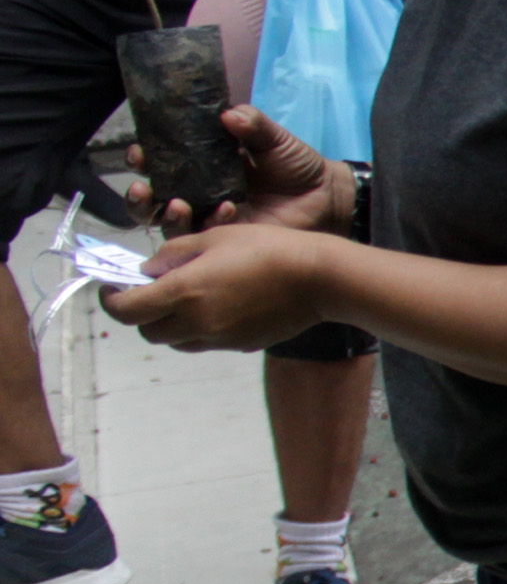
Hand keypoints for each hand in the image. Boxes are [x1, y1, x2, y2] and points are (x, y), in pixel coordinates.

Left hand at [100, 224, 334, 352]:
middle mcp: (196, 322)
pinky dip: (200, 329)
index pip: (126, 310)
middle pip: (148, 333)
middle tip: (151, 293)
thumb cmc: (267, 248)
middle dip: (141, 314)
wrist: (319, 279)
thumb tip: (149, 269)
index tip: (113, 288)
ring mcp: (219, 338)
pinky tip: (221, 307)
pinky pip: (206, 342)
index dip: (111, 301)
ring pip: (176, 342)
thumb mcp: (214, 237)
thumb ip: (173, 254)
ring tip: (186, 302)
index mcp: (183, 292)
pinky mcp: (240, 346)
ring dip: (170, 325)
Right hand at [131, 105, 350, 238]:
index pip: (158, 162)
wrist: (325, 196)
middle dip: (138, 196)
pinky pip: (208, 238)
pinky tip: (226, 209)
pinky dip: (211, 223)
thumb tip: (228, 114)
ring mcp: (209, 219)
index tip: (139, 151)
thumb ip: (251, 124)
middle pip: (152, 199)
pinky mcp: (228, 240)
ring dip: (167, 215)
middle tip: (142, 187)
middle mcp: (196, 193)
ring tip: (178, 204)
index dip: (142, 158)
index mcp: (199, 165)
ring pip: (170, 224)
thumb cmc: (294, 165)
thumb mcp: (273, 139)